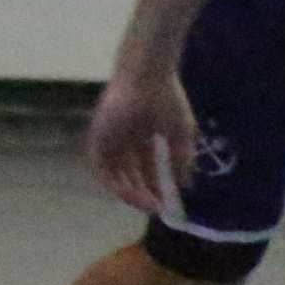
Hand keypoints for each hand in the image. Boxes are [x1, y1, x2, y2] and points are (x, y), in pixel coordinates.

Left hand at [86, 65, 198, 216]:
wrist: (149, 76)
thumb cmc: (168, 99)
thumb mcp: (182, 134)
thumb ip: (183, 160)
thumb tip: (187, 187)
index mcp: (142, 136)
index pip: (145, 169)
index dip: (153, 187)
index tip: (164, 203)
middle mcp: (123, 139)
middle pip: (128, 173)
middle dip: (140, 192)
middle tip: (153, 207)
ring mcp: (109, 136)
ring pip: (113, 171)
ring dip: (126, 191)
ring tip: (144, 203)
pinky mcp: (97, 133)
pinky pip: (98, 163)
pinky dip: (110, 179)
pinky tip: (127, 191)